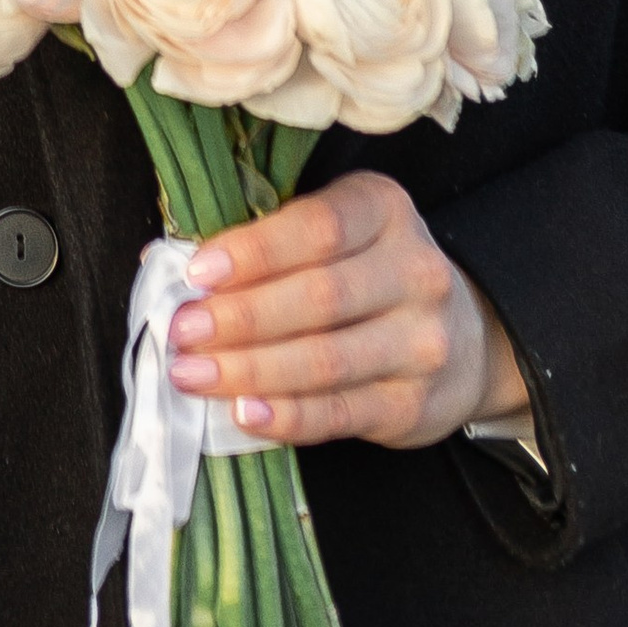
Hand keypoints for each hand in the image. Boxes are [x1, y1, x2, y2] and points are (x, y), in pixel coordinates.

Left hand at [166, 169, 528, 448]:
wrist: (463, 337)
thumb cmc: (365, 270)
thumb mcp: (334, 231)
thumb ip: (266, 241)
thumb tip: (164, 264)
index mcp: (384, 210)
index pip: (318, 228)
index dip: (255, 250)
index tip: (197, 271)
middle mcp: (415, 272)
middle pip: (319, 297)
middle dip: (241, 317)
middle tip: (182, 330)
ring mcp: (421, 343)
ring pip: (326, 360)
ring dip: (250, 370)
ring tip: (192, 374)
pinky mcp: (414, 405)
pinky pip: (340, 413)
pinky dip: (287, 416)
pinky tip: (244, 412)